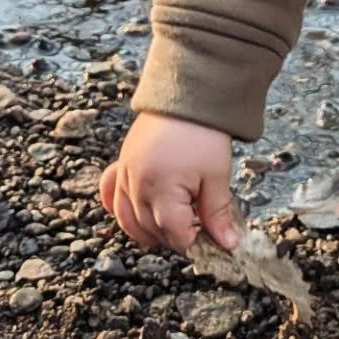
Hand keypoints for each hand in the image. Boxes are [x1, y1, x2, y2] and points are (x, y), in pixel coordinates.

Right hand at [99, 111, 237, 252]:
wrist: (187, 94)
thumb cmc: (203, 133)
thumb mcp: (216, 175)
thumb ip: (217, 213)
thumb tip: (227, 244)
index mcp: (161, 189)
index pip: (174, 233)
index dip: (193, 240)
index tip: (207, 236)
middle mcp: (136, 185)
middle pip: (150, 229)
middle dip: (172, 235)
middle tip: (193, 229)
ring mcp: (125, 174)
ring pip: (127, 218)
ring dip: (146, 229)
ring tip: (168, 227)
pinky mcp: (121, 163)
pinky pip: (110, 194)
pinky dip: (119, 208)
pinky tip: (134, 214)